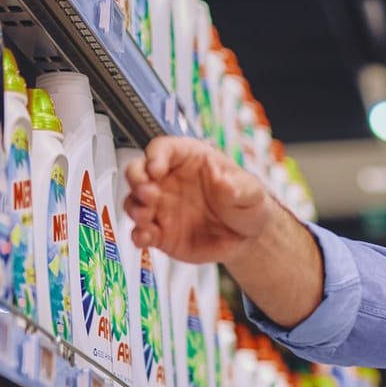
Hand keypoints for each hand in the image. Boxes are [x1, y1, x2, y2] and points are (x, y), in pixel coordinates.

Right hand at [121, 136, 278, 264]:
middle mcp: (169, 181)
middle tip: (147, 192)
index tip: (156, 168)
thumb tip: (223, 180)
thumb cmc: (245, 204)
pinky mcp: (160, 232)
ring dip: (135, 208)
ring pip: (134, 202)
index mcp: (189, 160)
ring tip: (146, 215)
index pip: (163, 149)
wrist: (248, 238)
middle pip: (138, 170)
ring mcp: (162, 207)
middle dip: (136, 179)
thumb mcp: (251, 191)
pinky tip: (145, 237)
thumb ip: (238, 185)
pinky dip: (138, 235)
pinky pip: (141, 232)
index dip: (155, 156)